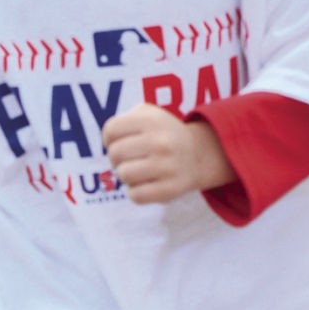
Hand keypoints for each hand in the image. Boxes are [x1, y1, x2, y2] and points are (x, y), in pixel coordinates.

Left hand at [102, 103, 235, 204]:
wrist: (199, 155)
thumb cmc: (163, 135)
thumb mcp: (150, 114)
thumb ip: (126, 119)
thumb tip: (109, 140)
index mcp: (152, 121)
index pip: (111, 130)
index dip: (109, 139)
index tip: (119, 142)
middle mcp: (160, 142)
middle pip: (115, 153)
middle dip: (116, 159)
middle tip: (128, 159)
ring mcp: (167, 167)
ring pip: (124, 175)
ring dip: (126, 176)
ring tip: (137, 172)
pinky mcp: (170, 189)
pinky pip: (136, 195)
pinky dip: (135, 192)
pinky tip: (145, 185)